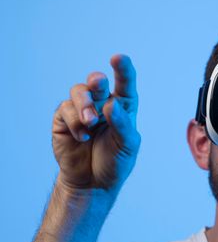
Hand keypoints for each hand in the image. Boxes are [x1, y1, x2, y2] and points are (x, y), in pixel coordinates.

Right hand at [52, 54, 140, 192]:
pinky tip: (83, 137)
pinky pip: (65, 110)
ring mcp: (82, 110)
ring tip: (90, 123)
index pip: (125, 83)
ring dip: (84, 105)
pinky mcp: (65, 120)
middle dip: (96, 81)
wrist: (93, 183)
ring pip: (79, 92)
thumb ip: (122, 124)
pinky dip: (74, 122)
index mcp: (123, 107)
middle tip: (98, 84)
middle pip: (97, 82)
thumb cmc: (116, 162)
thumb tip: (112, 104)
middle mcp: (103, 104)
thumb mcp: (127, 145)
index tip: (118, 58)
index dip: (122, 69)